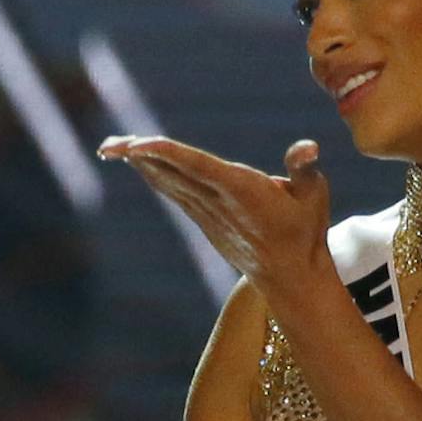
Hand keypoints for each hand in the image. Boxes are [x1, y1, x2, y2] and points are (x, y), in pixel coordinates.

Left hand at [99, 134, 334, 310]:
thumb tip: (306, 148)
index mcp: (242, 190)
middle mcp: (218, 201)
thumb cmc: (304, 232)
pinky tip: (138, 162)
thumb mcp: (314, 197)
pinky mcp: (205, 220)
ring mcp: (208, 213)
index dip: (167, 153)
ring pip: (168, 182)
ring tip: (112, 146)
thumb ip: (304, 169)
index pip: (198, 166)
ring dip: (140, 164)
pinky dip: (155, 174)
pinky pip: (174, 191)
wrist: (289, 277)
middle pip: (172, 173)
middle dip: (139, 157)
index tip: (138, 145)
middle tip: (107, 143)